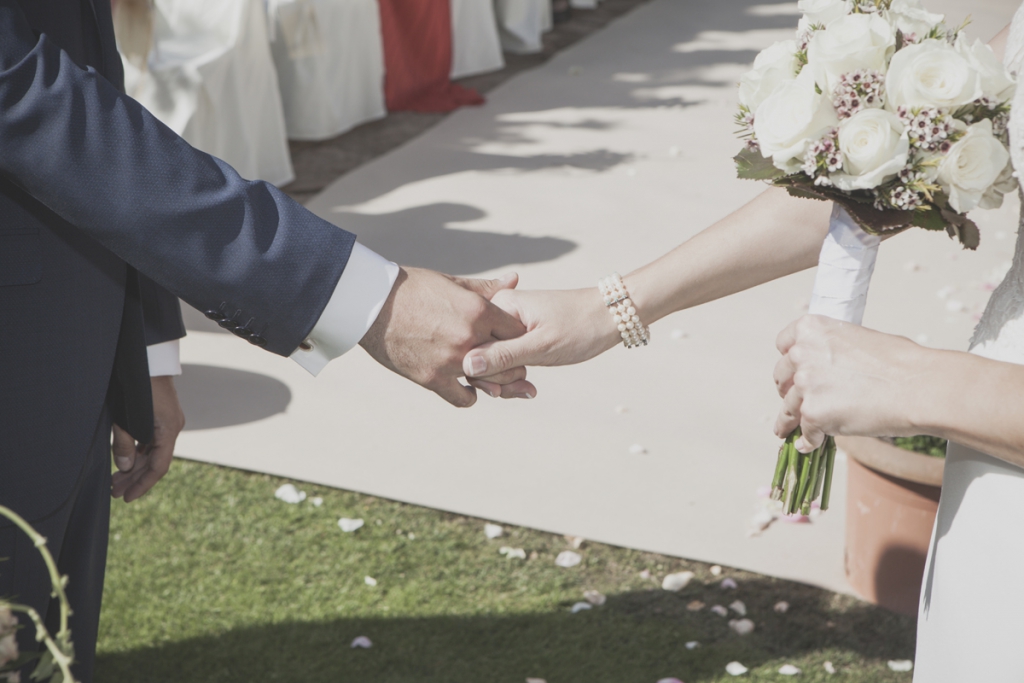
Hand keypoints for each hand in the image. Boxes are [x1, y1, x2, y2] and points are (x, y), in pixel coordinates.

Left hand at [112, 375, 184, 501]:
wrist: (149, 359)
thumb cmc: (137, 387)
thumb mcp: (124, 417)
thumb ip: (123, 443)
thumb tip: (123, 467)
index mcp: (168, 431)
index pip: (158, 467)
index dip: (142, 484)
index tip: (127, 497)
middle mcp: (172, 429)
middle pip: (155, 462)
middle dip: (134, 478)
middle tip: (114, 492)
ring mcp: (169, 423)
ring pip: (153, 452)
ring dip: (135, 466)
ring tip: (115, 480)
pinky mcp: (163, 417)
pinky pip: (153, 442)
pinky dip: (139, 453)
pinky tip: (125, 460)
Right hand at [359, 268, 535, 406]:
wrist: (371, 303)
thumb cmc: (413, 288)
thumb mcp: (452, 283)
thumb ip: (487, 288)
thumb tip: (515, 279)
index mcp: (478, 311)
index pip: (518, 330)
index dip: (518, 336)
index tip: (513, 338)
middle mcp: (469, 338)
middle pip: (510, 359)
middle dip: (513, 361)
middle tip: (509, 361)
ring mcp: (450, 361)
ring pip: (491, 381)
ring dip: (493, 379)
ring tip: (490, 374)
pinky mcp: (431, 378)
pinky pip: (463, 398)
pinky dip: (469, 394)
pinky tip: (467, 386)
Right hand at [461, 288, 622, 390]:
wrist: (611, 315)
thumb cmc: (580, 326)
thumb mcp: (541, 346)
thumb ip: (503, 356)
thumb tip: (466, 366)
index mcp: (498, 305)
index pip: (471, 345)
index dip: (485, 372)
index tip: (506, 388)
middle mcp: (498, 312)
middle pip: (478, 354)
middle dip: (497, 379)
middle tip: (524, 388)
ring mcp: (508, 325)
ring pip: (491, 361)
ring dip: (507, 381)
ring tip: (529, 390)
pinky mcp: (519, 336)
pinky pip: (505, 359)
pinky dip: (515, 376)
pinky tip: (529, 388)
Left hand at [773, 315, 924, 451]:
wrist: (918, 387)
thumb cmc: (900, 363)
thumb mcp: (858, 339)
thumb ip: (831, 350)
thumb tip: (826, 367)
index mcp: (811, 329)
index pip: (783, 344)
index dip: (789, 361)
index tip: (791, 372)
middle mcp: (801, 354)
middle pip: (782, 377)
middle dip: (788, 390)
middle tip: (796, 400)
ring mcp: (806, 385)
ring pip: (788, 408)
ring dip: (789, 421)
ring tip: (786, 431)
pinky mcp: (813, 413)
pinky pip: (805, 432)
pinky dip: (809, 441)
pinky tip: (810, 446)